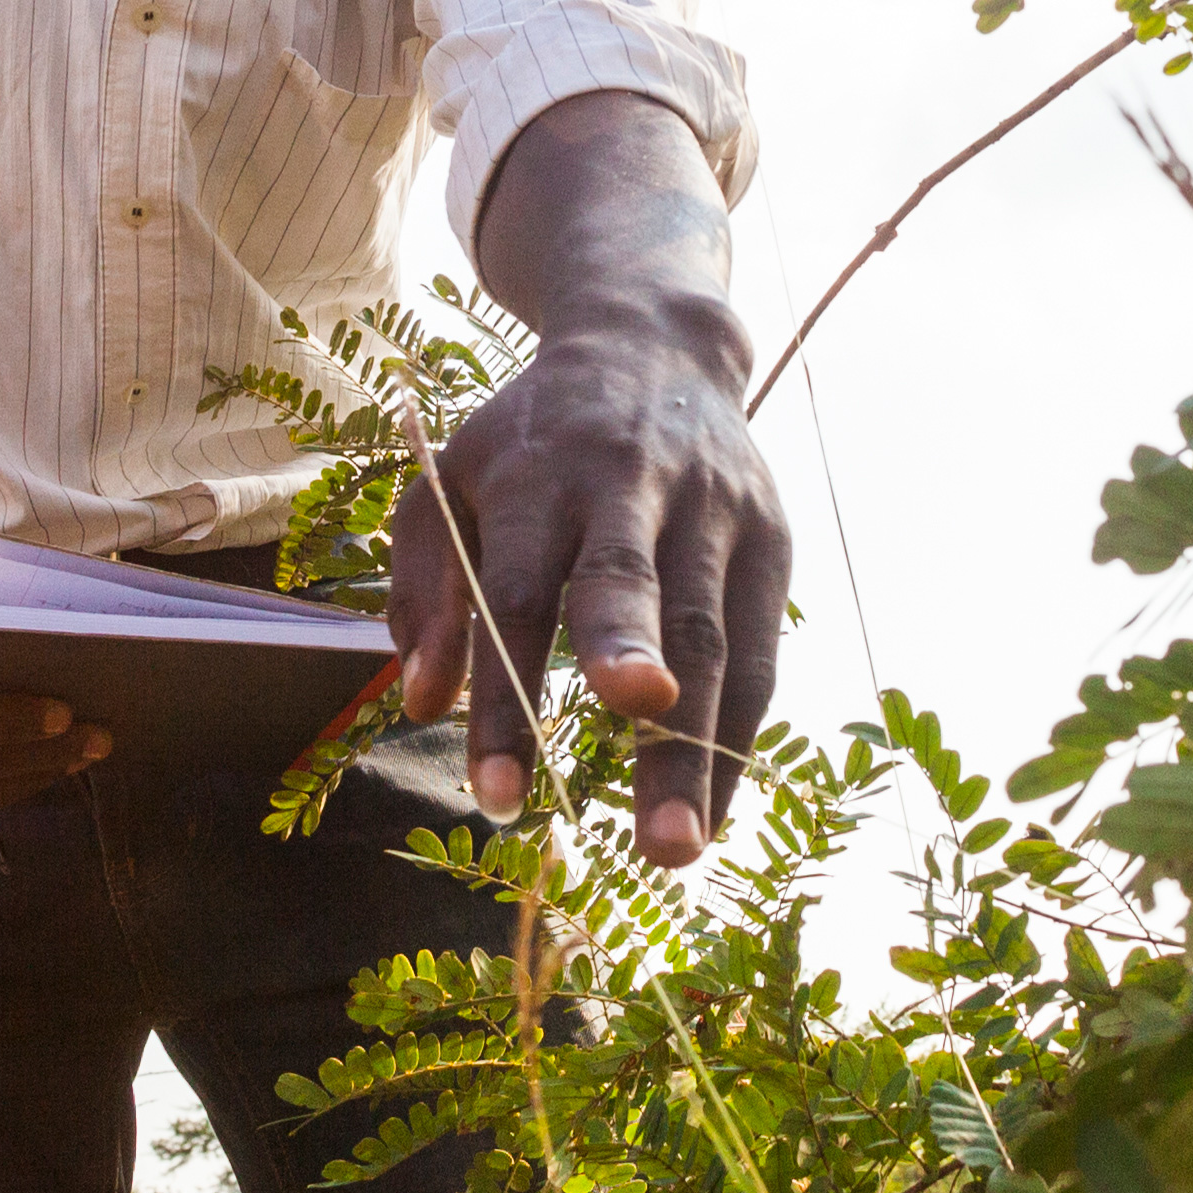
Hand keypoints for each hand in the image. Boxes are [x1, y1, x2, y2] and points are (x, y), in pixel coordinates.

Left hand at [393, 302, 788, 866]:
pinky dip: (738, 737)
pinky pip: (759, 651)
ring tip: (675, 851)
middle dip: (632, 698)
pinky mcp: (771, 536)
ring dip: (695, 753)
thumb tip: (421, 702)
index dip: (506, 701)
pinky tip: (712, 810)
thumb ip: (424, 589)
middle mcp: (630, 486)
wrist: (654, 341)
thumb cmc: (531, 437)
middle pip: (633, 595)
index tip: (498, 797)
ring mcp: (713, 510)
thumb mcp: (450, 482)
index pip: (516, 598)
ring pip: (710, 638)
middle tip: (636, 804)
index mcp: (538, 477)